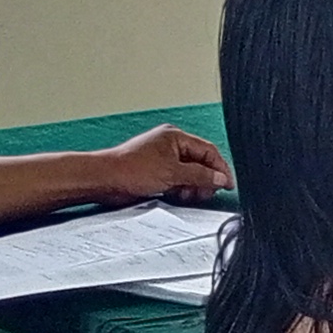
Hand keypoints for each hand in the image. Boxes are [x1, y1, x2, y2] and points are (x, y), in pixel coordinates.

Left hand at [100, 124, 232, 202]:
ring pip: (190, 174)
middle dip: (205, 180)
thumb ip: (200, 175)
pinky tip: (176, 195)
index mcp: (176, 137)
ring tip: (186, 195)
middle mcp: (170, 146)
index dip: (220, 169)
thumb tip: (220, 178)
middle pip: (201, 163)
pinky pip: (178, 181)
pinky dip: (181, 189)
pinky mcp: (157, 173)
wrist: (105, 180)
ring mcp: (164, 159)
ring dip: (192, 187)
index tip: (227, 184)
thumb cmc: (130, 169)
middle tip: (203, 193)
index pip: (208, 151)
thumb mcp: (173, 173)